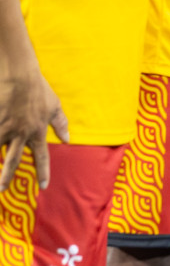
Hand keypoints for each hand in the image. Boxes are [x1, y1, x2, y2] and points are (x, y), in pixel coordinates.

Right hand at [0, 58, 65, 189]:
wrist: (20, 75)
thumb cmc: (39, 90)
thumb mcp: (54, 107)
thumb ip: (60, 124)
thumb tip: (67, 140)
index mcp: (37, 131)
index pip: (42, 156)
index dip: (43, 171)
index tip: (44, 186)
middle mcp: (21, 133)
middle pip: (13, 160)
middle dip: (7, 176)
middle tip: (2, 190)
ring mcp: (4, 128)